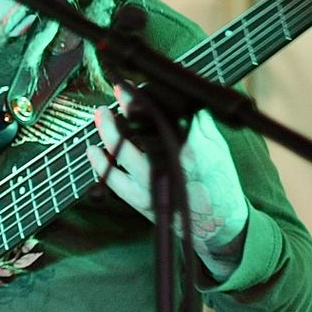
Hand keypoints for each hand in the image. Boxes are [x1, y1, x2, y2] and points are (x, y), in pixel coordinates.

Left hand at [87, 87, 250, 268]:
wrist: (217, 224)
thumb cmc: (219, 182)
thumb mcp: (218, 149)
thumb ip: (199, 123)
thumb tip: (181, 98)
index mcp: (194, 153)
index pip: (167, 118)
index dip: (149, 100)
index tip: (138, 86)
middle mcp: (171, 168)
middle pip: (143, 131)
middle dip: (128, 108)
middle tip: (119, 91)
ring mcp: (152, 185)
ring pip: (123, 153)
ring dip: (109, 131)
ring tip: (102, 114)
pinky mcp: (139, 200)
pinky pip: (113, 180)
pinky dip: (100, 163)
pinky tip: (93, 148)